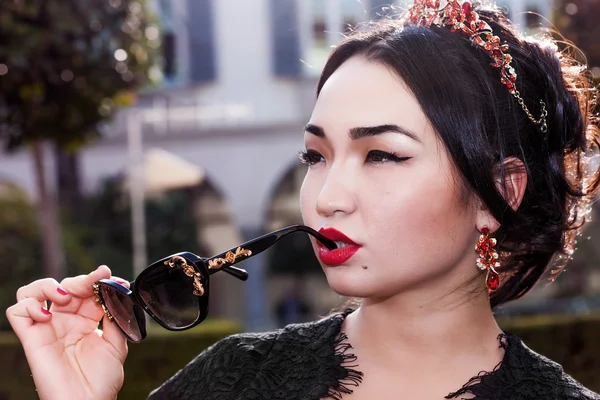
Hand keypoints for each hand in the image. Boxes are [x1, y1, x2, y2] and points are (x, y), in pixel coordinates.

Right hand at [6, 266, 128, 399]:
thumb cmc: (101, 381)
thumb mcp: (118, 344)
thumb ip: (116, 317)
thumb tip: (116, 293)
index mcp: (86, 320)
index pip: (87, 290)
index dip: (96, 280)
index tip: (107, 274)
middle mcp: (65, 321)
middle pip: (64, 286)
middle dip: (80, 280)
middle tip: (92, 283)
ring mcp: (47, 328)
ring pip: (33, 291)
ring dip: (48, 286)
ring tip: (65, 297)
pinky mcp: (31, 338)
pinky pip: (17, 311)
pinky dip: (29, 305)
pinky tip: (47, 315)